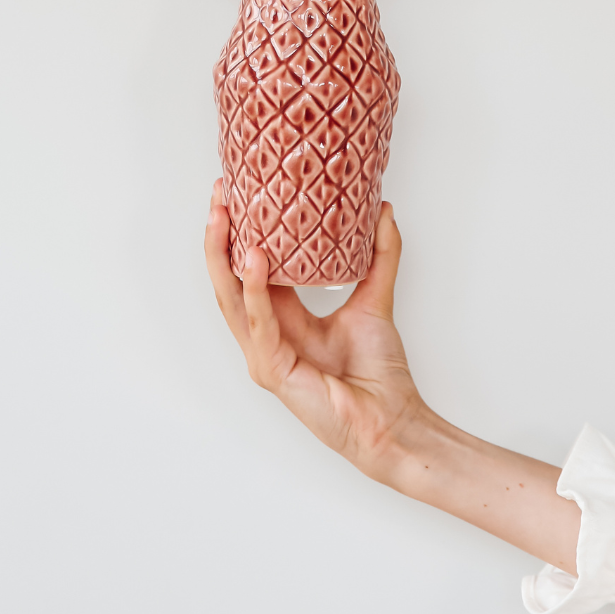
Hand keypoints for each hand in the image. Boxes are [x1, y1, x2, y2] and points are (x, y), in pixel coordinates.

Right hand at [204, 179, 426, 484]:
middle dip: (220, 236)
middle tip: (220, 195)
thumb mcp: (376, 298)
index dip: (242, 232)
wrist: (394, 420)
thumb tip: (382, 209)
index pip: (250, 270)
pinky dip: (255, 290)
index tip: (240, 192)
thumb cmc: (380, 373)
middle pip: (229, 280)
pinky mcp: (273, 370)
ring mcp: (264, 355)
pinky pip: (259, 323)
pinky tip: (255, 258)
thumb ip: (379, 254)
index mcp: (283, 319)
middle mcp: (267, 335)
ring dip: (224, 255)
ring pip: (231, 299)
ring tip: (224, 216)